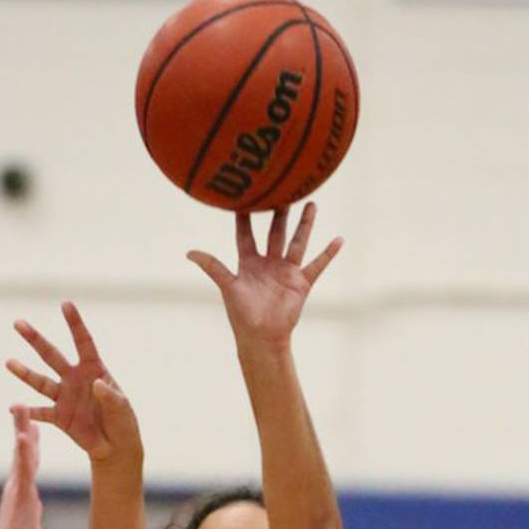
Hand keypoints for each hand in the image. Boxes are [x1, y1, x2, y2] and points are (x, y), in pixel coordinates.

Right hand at [0, 407, 44, 528]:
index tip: (30, 424)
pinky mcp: (21, 492)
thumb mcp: (28, 522)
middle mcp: (16, 483)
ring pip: (21, 452)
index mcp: (20, 489)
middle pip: (21, 449)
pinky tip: (26, 434)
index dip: (28, 442)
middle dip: (22, 426)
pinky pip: (24, 468)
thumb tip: (32, 507)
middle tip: (21, 404)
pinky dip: (25, 450)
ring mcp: (17, 486)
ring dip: (21, 428)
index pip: (26, 460)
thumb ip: (29, 510)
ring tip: (21, 407)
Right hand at [6, 303, 141, 466]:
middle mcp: (74, 378)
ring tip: (8, 362)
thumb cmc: (123, 421)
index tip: (65, 304)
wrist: (116, 446)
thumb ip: (110, 396)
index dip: (75, 324)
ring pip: (41, 382)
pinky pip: (41, 413)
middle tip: (18, 323)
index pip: (83, 342)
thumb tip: (96, 383)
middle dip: (35, 339)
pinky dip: (28, 412)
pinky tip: (13, 409)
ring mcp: (64, 397)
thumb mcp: (122, 408)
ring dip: (25, 372)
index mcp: (93, 369)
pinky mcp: (59, 417)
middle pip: (52, 355)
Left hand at [188, 204, 341, 350]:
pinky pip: (317, 265)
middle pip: (274, 232)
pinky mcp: (301, 283)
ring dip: (305, 224)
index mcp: (248, 263)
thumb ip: (213, 266)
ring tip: (311, 203)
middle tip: (283, 190)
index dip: (244, 217)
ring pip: (297, 242)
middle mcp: (268, 263)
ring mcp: (286, 272)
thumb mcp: (227, 286)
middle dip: (278, 213)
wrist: (261, 338)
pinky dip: (328, 253)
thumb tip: (189, 252)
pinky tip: (338, 239)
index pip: (245, 234)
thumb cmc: (241, 315)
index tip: (244, 196)